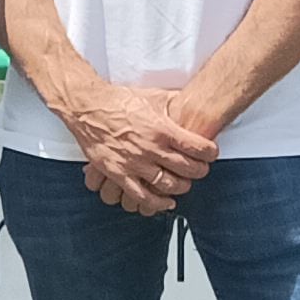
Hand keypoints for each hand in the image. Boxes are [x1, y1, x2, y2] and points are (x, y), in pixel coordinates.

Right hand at [69, 86, 213, 214]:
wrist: (88, 107)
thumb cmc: (118, 101)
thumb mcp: (152, 96)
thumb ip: (172, 102)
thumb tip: (188, 100)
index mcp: (162, 129)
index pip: (198, 147)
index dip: (210, 153)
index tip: (210, 154)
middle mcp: (151, 148)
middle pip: (188, 168)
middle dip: (199, 171)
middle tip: (200, 170)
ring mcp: (135, 163)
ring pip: (167, 185)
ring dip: (181, 187)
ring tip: (183, 184)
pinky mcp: (119, 173)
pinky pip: (142, 195)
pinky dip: (156, 203)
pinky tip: (165, 202)